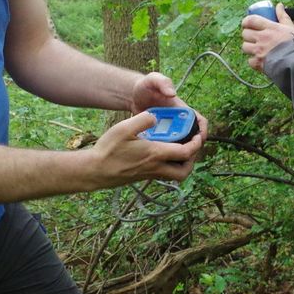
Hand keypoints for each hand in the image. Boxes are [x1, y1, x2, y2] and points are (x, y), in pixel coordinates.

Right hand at [89, 110, 204, 185]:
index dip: (196, 144)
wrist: (95, 171)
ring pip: (175, 175)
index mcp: (156, 154)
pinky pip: (164, 174)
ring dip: (182, 165)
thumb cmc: (109, 150)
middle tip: (191, 145)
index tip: (198, 135)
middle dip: (192, 159)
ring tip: (179, 149)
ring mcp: (150, 174)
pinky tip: (160, 152)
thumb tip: (156, 117)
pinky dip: (169, 165)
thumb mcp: (124, 128)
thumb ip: (143, 120)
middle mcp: (156, 167)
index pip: (185, 152)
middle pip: (184, 171)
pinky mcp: (143, 177)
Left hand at [128, 72, 208, 158]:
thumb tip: (173, 94)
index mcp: (182, 109)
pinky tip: (159, 159)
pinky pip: (165, 147)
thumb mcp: (153, 80)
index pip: (200, 122)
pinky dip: (165, 154)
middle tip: (185, 157)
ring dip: (179, 153)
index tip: (198, 140)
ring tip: (172, 160)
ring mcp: (169, 130)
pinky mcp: (159, 136)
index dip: (202, 131)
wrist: (131, 95)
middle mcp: (178, 121)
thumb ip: (162, 82)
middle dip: (192, 148)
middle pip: (192, 138)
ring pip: (179, 145)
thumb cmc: (145, 86)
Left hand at [241, 4, 293, 71]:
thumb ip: (283, 16)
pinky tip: (259, 59)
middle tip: (253, 36)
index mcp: (269, 28)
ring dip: (249, 47)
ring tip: (255, 48)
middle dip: (248, 34)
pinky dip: (253, 60)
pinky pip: (250, 61)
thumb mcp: (290, 27)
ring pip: (244, 47)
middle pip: (245, 33)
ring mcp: (259, 51)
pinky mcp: (258, 63)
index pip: (251, 20)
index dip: (246, 21)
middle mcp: (262, 38)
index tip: (247, 24)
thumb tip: (279, 5)